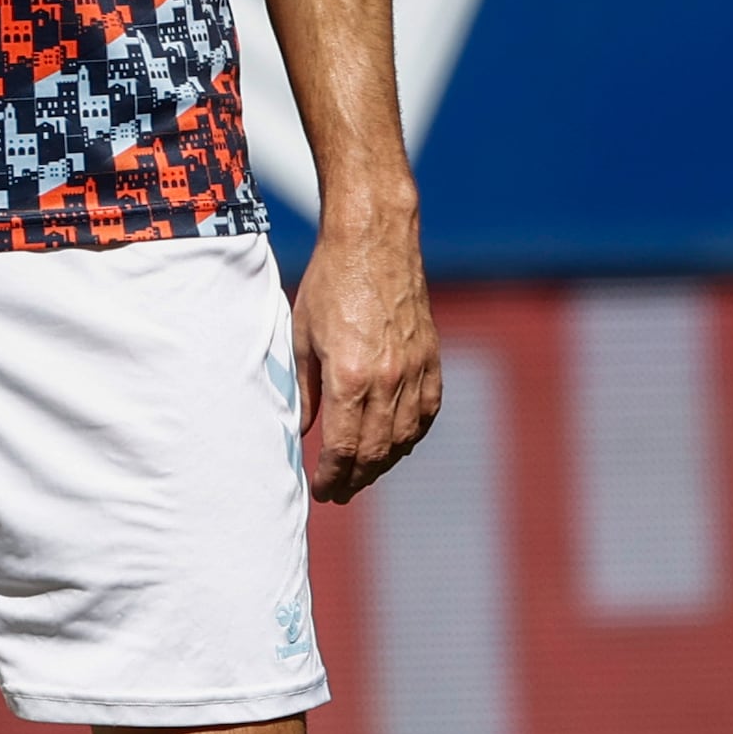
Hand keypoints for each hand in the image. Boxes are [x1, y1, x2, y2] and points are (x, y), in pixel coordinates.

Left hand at [296, 228, 440, 503]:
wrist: (374, 241)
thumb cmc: (330, 283)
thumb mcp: (302, 337)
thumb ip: (304, 389)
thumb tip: (301, 430)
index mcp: (350, 376)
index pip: (344, 448)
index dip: (332, 476)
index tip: (322, 489)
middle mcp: (389, 380)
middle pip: (376, 452)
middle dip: (356, 479)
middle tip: (340, 492)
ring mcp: (415, 370)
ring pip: (404, 438)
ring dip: (383, 464)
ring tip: (363, 474)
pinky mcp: (432, 359)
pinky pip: (426, 413)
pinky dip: (411, 436)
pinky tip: (396, 444)